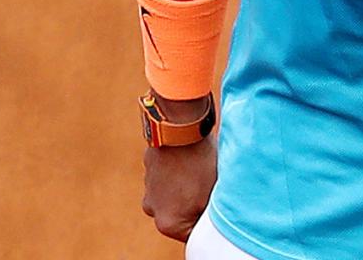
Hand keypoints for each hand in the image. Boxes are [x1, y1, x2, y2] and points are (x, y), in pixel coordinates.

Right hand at [140, 96, 218, 241]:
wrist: (180, 128)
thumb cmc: (201, 164)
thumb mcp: (212, 197)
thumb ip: (208, 216)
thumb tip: (209, 219)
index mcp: (168, 225)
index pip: (193, 234)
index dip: (207, 219)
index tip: (214, 205)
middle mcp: (153, 211)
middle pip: (182, 215)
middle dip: (197, 205)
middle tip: (209, 186)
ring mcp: (148, 189)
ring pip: (175, 196)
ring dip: (187, 188)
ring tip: (199, 171)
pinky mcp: (148, 170)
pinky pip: (169, 178)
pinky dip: (179, 172)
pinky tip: (191, 160)